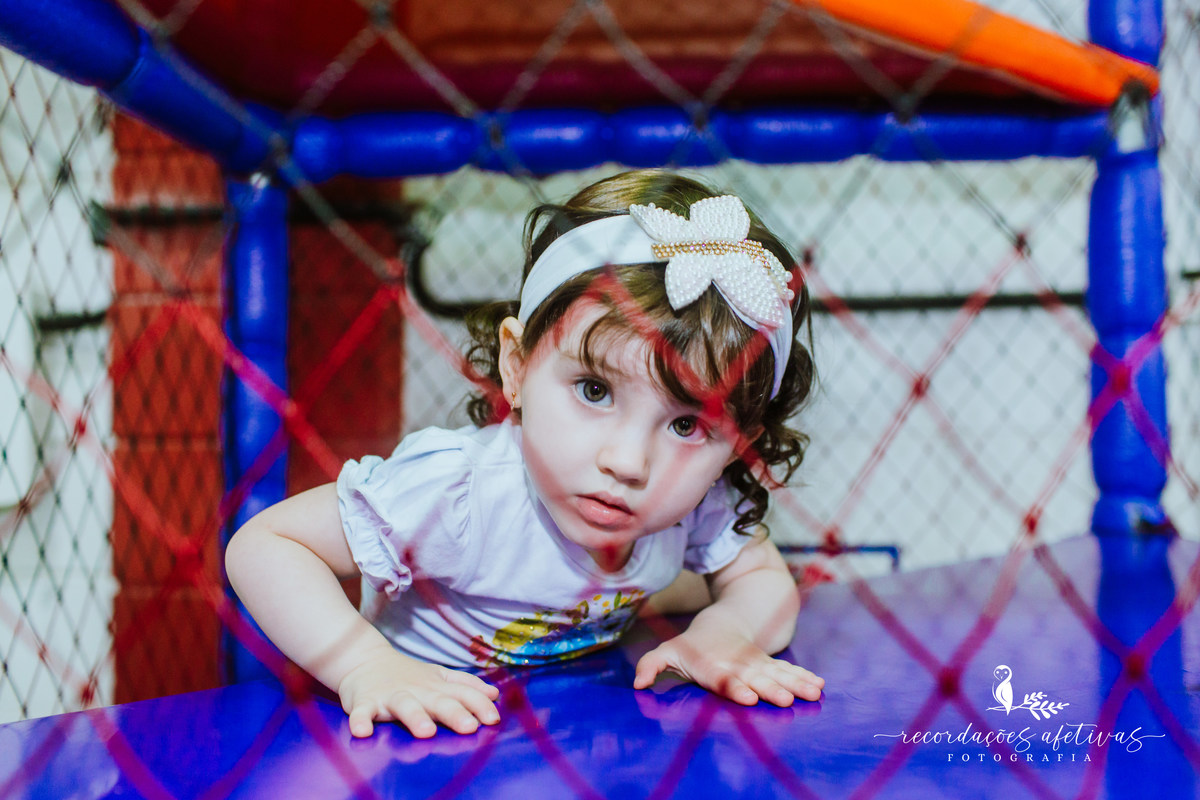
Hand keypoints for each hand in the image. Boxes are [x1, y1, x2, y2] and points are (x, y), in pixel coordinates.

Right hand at [337, 647, 499, 737]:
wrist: (363, 660)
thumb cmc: (407, 674)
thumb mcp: (439, 676)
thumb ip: (466, 685)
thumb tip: (495, 694)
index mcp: (436, 686)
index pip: (462, 693)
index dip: (479, 705)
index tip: (493, 719)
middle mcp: (416, 691)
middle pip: (438, 702)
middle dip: (454, 713)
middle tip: (469, 727)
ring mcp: (389, 696)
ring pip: (404, 706)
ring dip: (415, 717)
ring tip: (427, 732)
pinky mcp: (364, 702)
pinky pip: (361, 712)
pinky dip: (360, 721)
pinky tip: (362, 732)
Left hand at [632, 619, 822, 706]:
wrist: (721, 624)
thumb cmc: (691, 648)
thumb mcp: (668, 652)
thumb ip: (652, 665)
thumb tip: (638, 683)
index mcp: (713, 667)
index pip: (724, 679)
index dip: (734, 687)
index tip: (748, 697)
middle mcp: (738, 666)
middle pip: (756, 678)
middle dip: (771, 689)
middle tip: (785, 700)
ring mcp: (756, 664)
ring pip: (778, 673)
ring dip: (795, 683)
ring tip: (813, 693)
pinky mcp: (770, 665)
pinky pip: (789, 670)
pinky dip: (804, 677)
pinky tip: (819, 686)